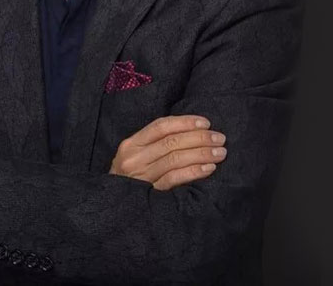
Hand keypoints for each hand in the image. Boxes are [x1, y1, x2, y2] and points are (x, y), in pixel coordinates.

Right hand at [109, 114, 226, 190]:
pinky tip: (209, 169)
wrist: (112, 210)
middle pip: (171, 142)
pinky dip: (193, 172)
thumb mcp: (135, 157)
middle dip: (199, 138)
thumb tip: (191, 132)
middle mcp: (134, 158)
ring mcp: (141, 177)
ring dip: (201, 154)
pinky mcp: (150, 194)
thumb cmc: (129, 179)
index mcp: (131, 144)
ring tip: (220, 153)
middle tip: (220, 138)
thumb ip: (154, 145)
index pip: (161, 126)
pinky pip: (174, 179)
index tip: (206, 123)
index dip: (185, 122)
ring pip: (175, 159)